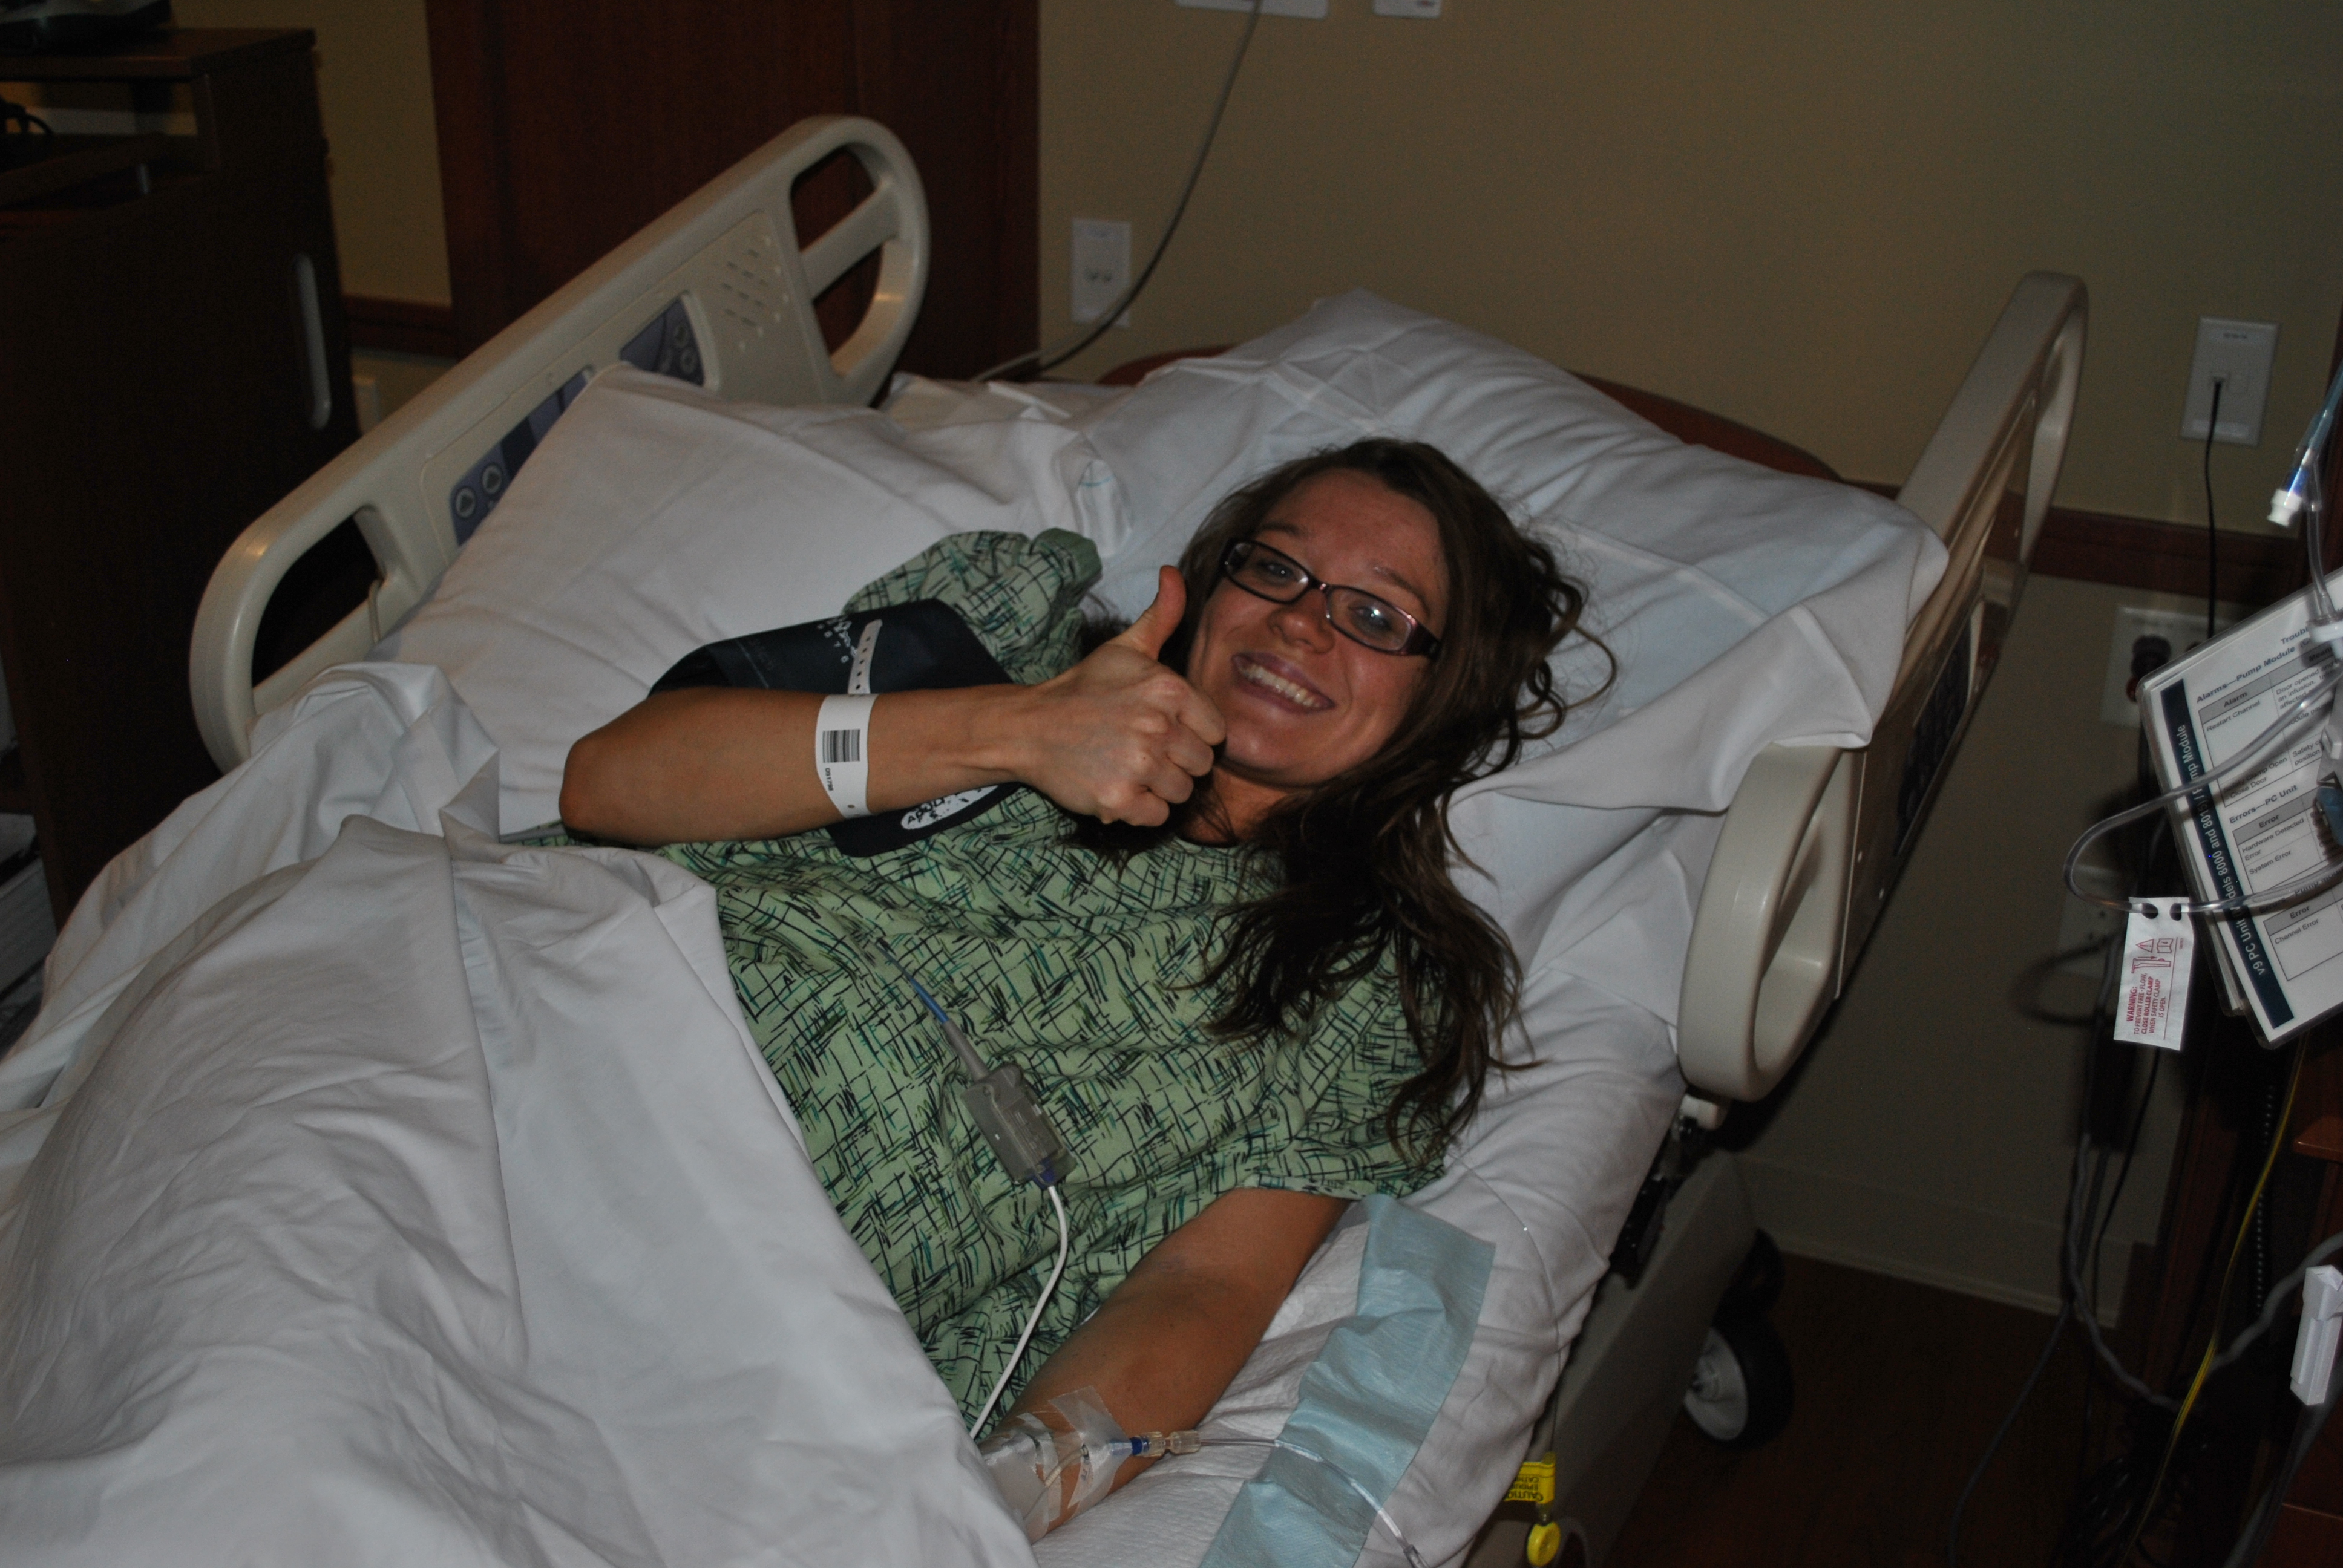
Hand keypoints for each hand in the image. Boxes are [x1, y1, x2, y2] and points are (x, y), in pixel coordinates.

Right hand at [1010, 567, 1225, 825]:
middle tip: (1140, 749)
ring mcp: (1137, 764)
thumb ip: (1161, 616)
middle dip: (1176, 762)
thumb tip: (1173, 574)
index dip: (1192, 733)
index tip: (1163, 728)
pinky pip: (1157, 816)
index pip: (1216, 731)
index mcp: (1167, 688)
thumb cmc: (1084, 689)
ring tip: (1128, 766)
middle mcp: (1157, 726)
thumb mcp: (1124, 647)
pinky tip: (1118, 786)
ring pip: (1182, 792)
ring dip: (1159, 786)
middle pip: (1201, 765)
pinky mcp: (1118, 799)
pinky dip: (1140, 809)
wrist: (1030, 727)